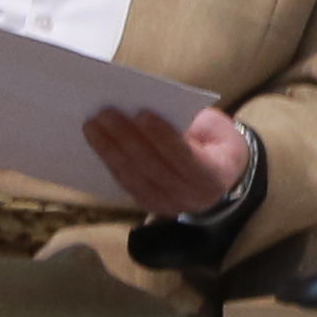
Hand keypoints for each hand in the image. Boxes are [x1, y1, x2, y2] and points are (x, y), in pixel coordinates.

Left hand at [85, 102, 255, 221]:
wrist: (223, 173)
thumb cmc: (216, 141)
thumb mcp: (213, 128)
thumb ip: (187, 122)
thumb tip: (145, 111)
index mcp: (215, 175)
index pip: (185, 156)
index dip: (163, 136)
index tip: (141, 113)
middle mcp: (192, 197)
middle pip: (153, 167)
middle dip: (126, 138)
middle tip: (105, 113)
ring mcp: (169, 205)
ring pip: (134, 177)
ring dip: (109, 149)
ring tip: (92, 124)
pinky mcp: (150, 205)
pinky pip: (125, 183)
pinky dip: (109, 161)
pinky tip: (96, 141)